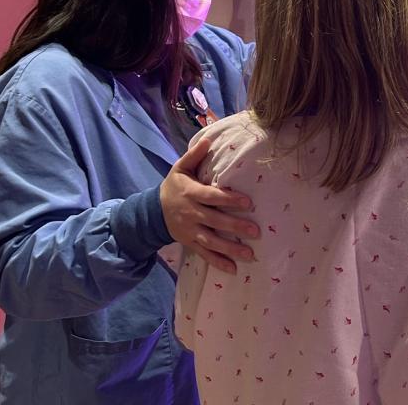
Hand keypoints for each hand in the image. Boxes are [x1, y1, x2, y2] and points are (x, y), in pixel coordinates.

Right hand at [160, 138, 259, 274]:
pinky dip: (218, 263)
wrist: (151, 212)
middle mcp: (191, 214)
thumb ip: (194, 155)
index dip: (229, 200)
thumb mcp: (179, 168)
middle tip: (256, 231)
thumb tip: (209, 139)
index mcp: (191, 194)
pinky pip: (205, 254)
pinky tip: (234, 269)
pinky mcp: (190, 243)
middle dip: (235, 227)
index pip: (212, 197)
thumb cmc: (173, 187)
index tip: (248, 202)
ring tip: (250, 254)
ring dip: (230, 249)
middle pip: (215, 221)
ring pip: (211, 241)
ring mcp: (190, 231)